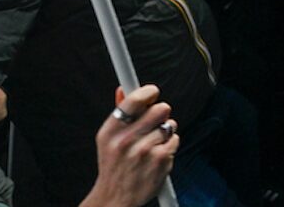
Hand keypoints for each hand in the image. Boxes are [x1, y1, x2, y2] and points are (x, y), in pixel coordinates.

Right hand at [79, 85, 178, 206]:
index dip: (148, 92)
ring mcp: (144, 151)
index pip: (135, 100)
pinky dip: (170, 145)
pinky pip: (175, 140)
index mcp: (110, 131)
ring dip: (165, 131)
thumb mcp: (108, 139)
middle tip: (155, 121)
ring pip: (170, 125)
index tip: (152, 93)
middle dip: (161, 112)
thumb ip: (119, 112)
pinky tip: (157, 155)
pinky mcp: (161, 160)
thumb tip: (123, 88)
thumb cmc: (114, 165)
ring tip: (152, 143)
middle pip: (160, 108)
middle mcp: (126, 141)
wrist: (115, 197)